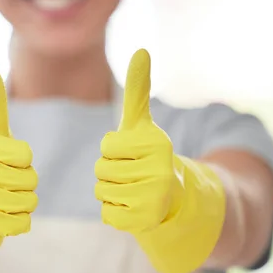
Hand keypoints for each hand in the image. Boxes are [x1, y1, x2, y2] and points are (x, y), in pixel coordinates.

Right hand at [0, 60, 38, 239]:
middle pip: (30, 179)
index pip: (25, 155)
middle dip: (22, 182)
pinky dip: (18, 222)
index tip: (3, 161)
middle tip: (1, 183)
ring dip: (22, 202)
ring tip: (1, 198)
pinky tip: (0, 217)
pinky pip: (23, 225)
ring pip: (29, 202)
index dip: (21, 160)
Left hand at [95, 49, 179, 233]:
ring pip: (101, 192)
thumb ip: (138, 89)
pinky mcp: (143, 221)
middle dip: (110, 172)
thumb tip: (141, 50)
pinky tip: (132, 207)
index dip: (114, 150)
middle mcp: (160, 170)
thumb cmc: (146, 156)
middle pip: (101, 170)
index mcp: (158, 143)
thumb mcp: (141, 124)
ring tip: (132, 189)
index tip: (133, 153)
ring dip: (110, 192)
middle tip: (132, 174)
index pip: (108, 145)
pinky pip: (107, 215)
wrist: (170, 196)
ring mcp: (153, 198)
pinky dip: (114, 212)